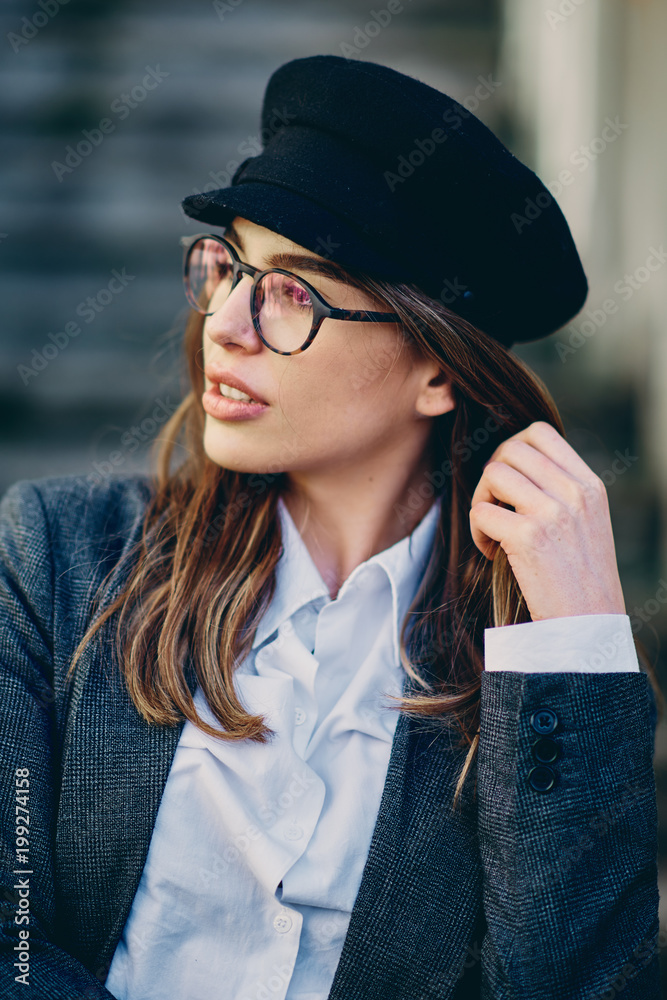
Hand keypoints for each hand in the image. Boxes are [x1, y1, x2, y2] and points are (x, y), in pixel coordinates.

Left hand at [469, 421, 625, 621]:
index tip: (510, 485)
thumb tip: (514, 468)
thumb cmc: (580, 580)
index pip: (541, 432)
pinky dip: (478, 533)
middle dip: (492, 475)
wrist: (588, 626)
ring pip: (493, 474)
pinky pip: (481, 512)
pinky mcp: (528, 537)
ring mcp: (552, 512)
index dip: (512, 450)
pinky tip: (493, 553)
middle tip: (496, 508)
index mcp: (590, 486)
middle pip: (510, 449)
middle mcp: (574, 492)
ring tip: (493, 532)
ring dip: (482, 502)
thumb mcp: (586, 524)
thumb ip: (560, 493)